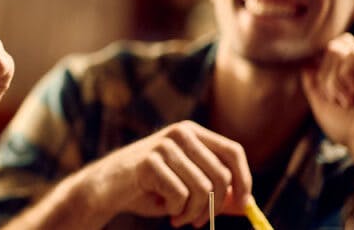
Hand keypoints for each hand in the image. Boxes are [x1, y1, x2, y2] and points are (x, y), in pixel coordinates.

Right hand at [74, 121, 251, 227]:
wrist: (106, 189)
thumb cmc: (149, 188)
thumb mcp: (187, 189)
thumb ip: (216, 194)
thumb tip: (246, 204)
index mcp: (192, 133)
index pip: (233, 152)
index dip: (244, 179)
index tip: (245, 203)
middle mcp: (180, 133)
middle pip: (220, 175)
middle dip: (215, 207)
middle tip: (198, 222)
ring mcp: (163, 146)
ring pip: (203, 189)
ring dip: (193, 213)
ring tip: (179, 218)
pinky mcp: (149, 162)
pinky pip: (180, 195)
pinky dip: (175, 210)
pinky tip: (163, 209)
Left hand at [301, 32, 353, 166]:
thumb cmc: (347, 128)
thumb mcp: (320, 101)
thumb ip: (312, 78)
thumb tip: (305, 59)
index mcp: (352, 72)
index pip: (330, 49)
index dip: (320, 66)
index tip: (323, 91)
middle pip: (331, 47)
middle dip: (325, 74)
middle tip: (336, 99)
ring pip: (338, 49)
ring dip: (334, 79)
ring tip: (346, 100)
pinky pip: (353, 54)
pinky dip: (345, 75)